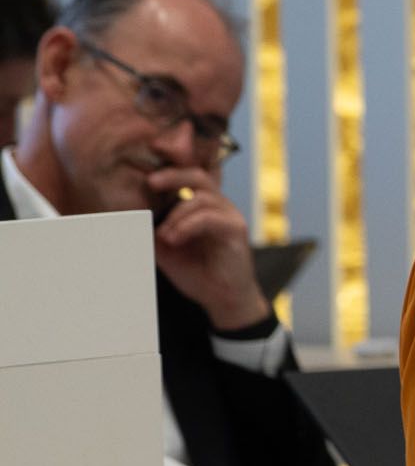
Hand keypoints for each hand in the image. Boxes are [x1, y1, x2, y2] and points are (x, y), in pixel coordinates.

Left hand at [148, 167, 269, 330]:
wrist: (221, 298)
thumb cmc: (197, 272)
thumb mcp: (165, 248)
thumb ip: (152, 229)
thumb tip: (127, 215)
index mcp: (202, 206)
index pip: (187, 177)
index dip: (170, 168)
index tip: (146, 167)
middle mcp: (219, 206)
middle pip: (197, 176)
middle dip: (173, 176)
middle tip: (151, 182)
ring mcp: (230, 216)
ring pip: (202, 197)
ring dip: (177, 214)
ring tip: (164, 235)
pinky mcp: (236, 229)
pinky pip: (210, 217)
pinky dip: (188, 225)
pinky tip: (175, 239)